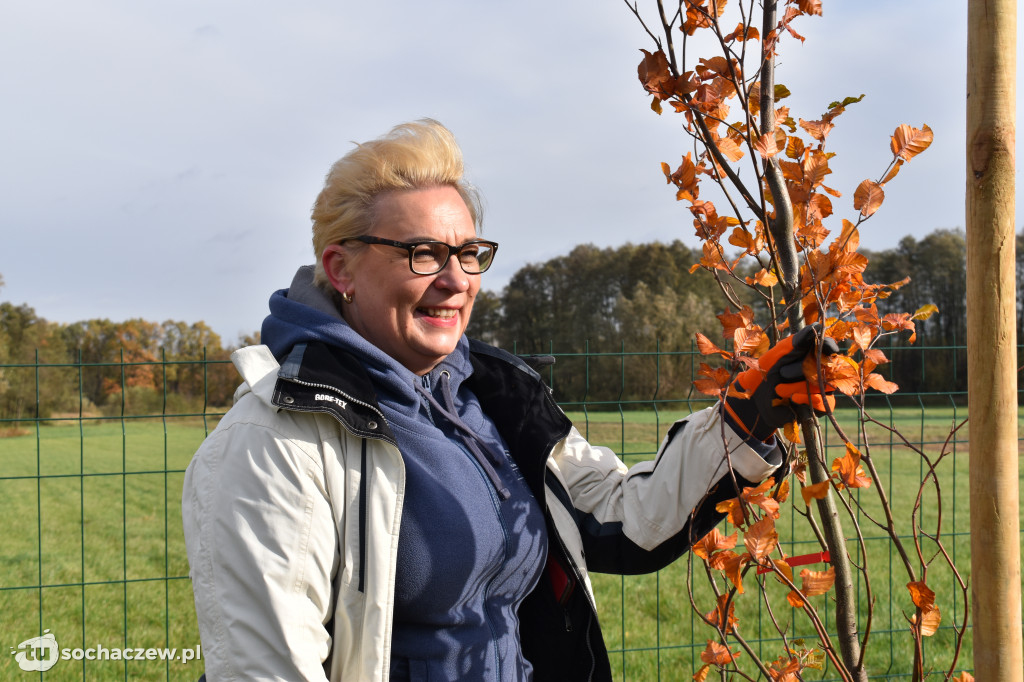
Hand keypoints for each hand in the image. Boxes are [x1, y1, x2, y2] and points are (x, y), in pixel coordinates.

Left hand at [724, 324, 838, 439]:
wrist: (753, 402)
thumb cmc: (762, 375)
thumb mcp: (774, 356)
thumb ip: (794, 342)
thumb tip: (816, 327)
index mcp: (807, 353)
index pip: (827, 346)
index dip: (828, 345)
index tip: (827, 347)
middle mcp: (816, 369)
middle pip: (825, 366)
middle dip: (802, 369)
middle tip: (782, 372)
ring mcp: (818, 386)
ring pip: (823, 384)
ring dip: (799, 386)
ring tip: (779, 389)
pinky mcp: (818, 404)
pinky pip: (824, 401)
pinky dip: (807, 399)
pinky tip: (793, 399)